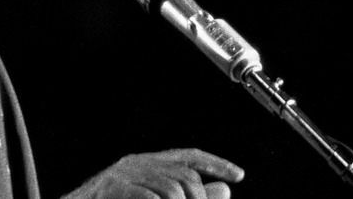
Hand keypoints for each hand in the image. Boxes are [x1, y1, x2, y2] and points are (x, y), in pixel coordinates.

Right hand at [64, 148, 244, 198]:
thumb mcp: (152, 198)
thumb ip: (188, 196)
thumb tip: (225, 190)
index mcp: (146, 163)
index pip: (189, 156)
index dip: (216, 163)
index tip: (239, 175)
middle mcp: (136, 164)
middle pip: (185, 176)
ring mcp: (123, 175)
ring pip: (172, 189)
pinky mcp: (113, 189)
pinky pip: (149, 198)